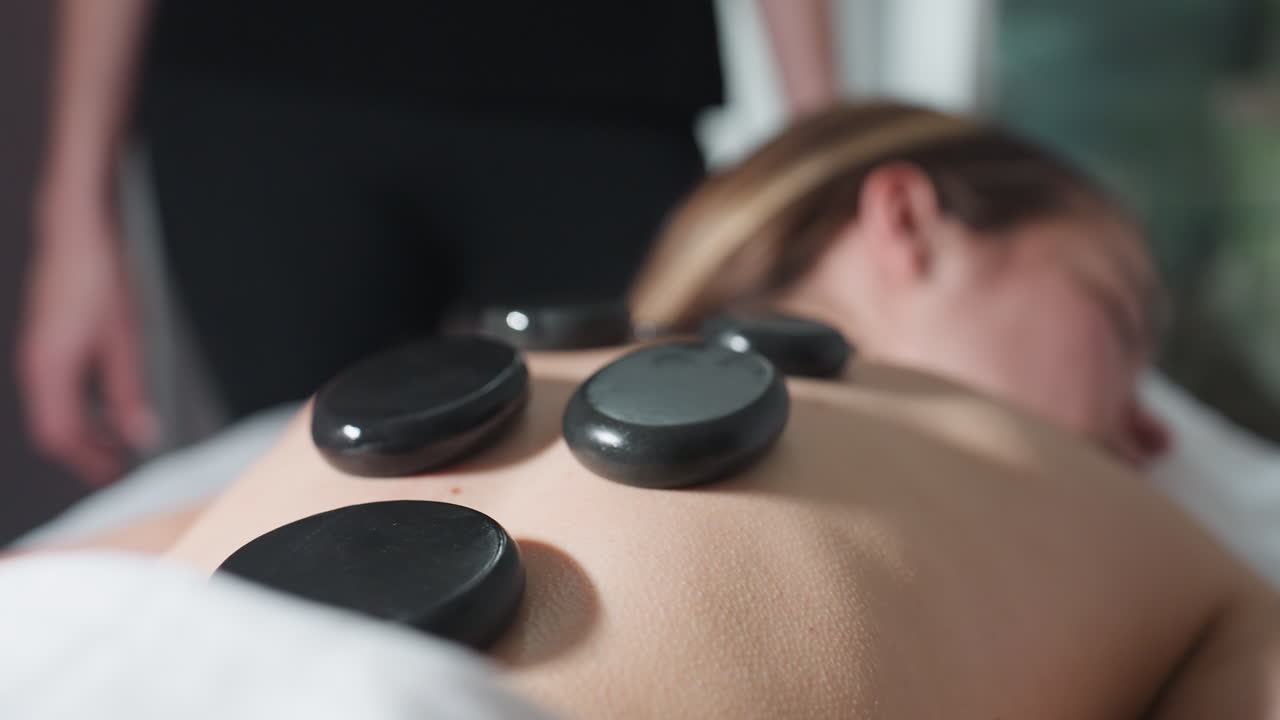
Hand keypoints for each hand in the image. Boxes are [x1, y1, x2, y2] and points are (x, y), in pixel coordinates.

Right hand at [17, 193, 154, 484]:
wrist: (75, 233)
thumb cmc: (99, 277)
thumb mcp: (125, 339)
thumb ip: (129, 390)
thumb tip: (138, 433)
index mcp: (49, 367)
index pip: (60, 435)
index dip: (88, 460)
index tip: (115, 475)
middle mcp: (33, 365)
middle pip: (52, 429)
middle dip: (85, 452)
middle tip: (120, 464)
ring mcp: (34, 354)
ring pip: (50, 412)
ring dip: (82, 432)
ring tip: (117, 440)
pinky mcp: (42, 344)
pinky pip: (52, 392)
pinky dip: (77, 409)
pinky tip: (103, 408)